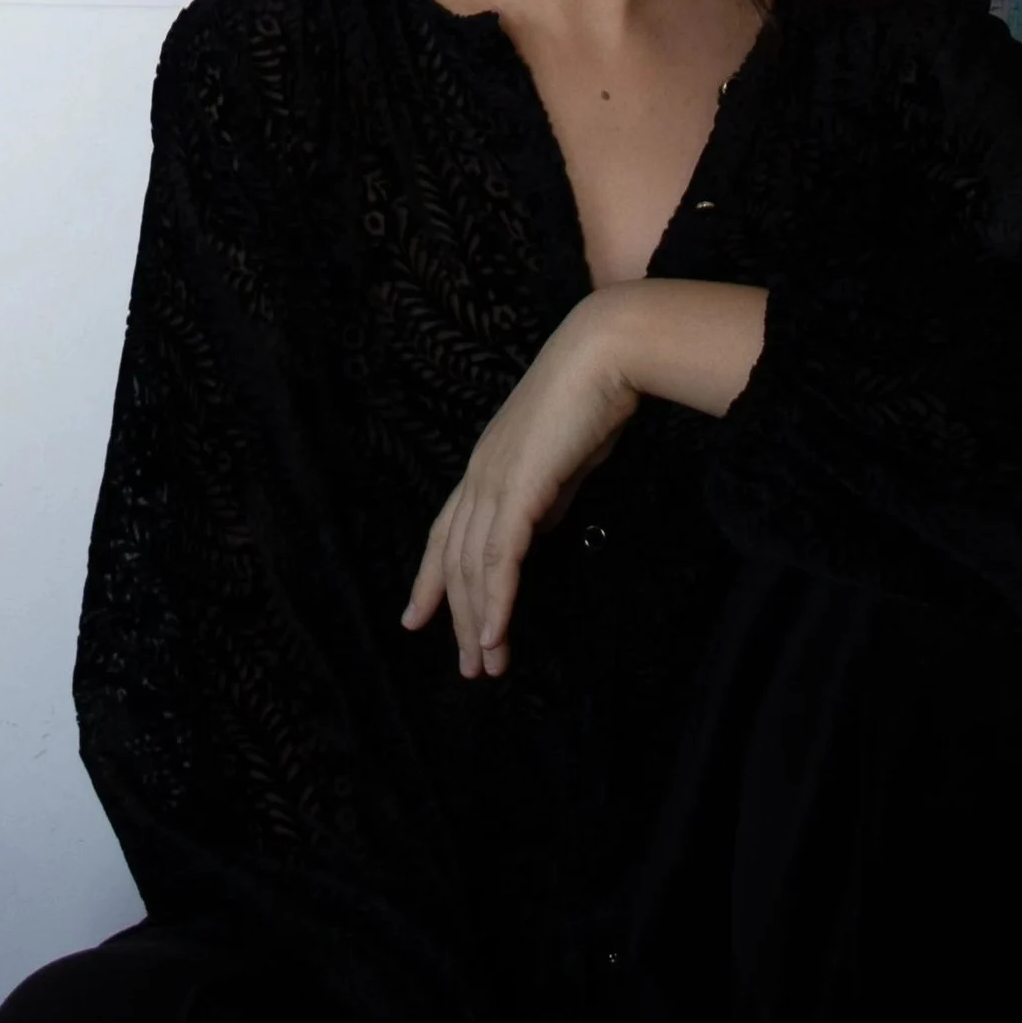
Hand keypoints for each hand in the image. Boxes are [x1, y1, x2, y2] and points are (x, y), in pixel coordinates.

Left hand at [400, 280, 767, 677]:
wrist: (604, 356)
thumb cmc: (589, 401)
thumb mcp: (559, 462)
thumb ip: (542, 496)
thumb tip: (534, 527)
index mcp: (484, 468)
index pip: (446, 534)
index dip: (430, 578)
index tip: (418, 618)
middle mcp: (478, 476)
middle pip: (455, 560)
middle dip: (458, 617)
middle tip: (470, 667)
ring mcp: (494, 481)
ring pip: (473, 566)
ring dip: (477, 621)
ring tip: (486, 665)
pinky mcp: (519, 488)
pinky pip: (500, 557)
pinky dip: (495, 602)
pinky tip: (496, 635)